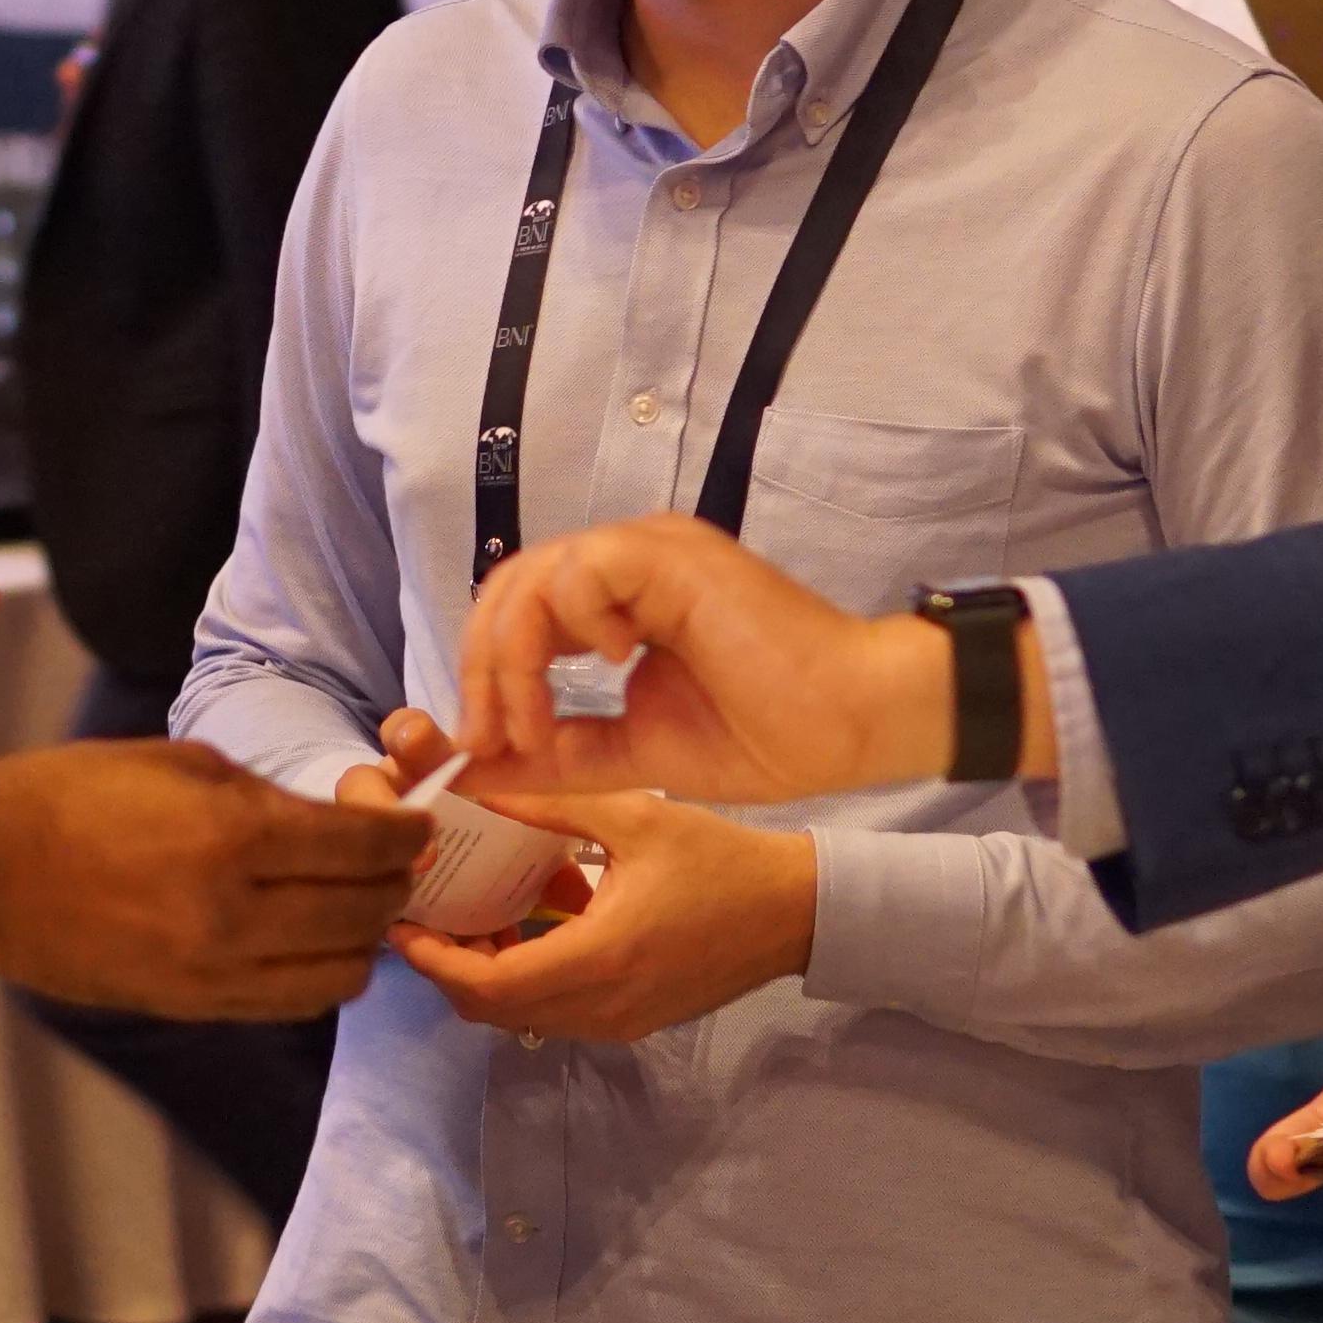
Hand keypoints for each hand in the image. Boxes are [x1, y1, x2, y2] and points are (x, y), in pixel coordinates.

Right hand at [0, 740, 418, 1018]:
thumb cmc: (69, 795)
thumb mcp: (179, 761)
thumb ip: (267, 796)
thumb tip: (331, 821)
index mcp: (234, 836)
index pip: (363, 845)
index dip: (405, 833)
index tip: (419, 824)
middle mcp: (234, 913)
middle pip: (363, 911)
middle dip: (395, 884)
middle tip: (399, 865)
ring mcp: (213, 972)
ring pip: (340, 973)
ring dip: (364, 940)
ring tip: (360, 910)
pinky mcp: (191, 1007)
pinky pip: (289, 1003)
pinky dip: (320, 977)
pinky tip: (315, 947)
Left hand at [397, 786, 812, 1046]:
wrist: (794, 914)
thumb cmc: (721, 859)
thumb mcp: (635, 817)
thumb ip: (550, 804)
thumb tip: (472, 784)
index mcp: (600, 957)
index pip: (489, 984)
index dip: (434, 959)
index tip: (400, 923)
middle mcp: (602, 1006)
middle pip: (492, 1009)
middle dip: (450, 966)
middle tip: (424, 916)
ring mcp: (616, 1022)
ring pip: (521, 1015)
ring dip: (486, 973)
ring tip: (472, 912)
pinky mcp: (630, 1022)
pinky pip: (555, 1010)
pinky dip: (526, 977)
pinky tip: (532, 921)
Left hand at [448, 521, 982, 804]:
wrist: (850, 724)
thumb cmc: (767, 737)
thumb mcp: (636, 753)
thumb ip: (557, 755)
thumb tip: (473, 771)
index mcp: (623, 600)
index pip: (519, 613)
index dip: (485, 677)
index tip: (482, 748)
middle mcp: (631, 563)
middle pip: (510, 588)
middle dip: (484, 669)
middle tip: (491, 738)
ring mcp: (651, 551)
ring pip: (534, 576)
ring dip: (515, 658)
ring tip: (540, 721)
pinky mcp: (671, 555)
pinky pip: (582, 568)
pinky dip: (573, 621)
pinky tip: (615, 664)